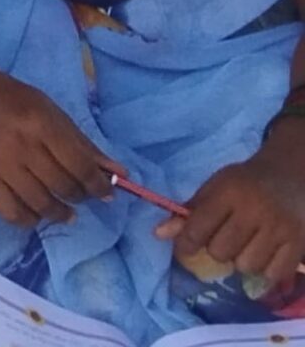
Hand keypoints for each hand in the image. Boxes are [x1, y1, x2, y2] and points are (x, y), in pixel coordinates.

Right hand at [0, 71, 117, 226]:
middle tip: (82, 195)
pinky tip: (37, 213)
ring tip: (66, 212)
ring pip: (40, 203)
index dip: (98, 185)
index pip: (79, 165)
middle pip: (62, 186)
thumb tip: (120, 174)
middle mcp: (20, 146)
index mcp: (40, 124)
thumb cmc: (18, 103)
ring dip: (60, 213)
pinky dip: (30, 220)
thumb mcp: (54, 114)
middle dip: (80, 196)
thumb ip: (85, 145)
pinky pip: (11, 212)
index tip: (106, 193)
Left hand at [161, 152, 304, 292]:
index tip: (185, 248)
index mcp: (228, 192)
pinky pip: (273, 274)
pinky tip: (264, 254)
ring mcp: (279, 228)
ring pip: (246, 265)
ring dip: (241, 261)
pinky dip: (265, 270)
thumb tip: (159, 234)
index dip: (186, 243)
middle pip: (221, 251)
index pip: (198, 227)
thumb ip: (189, 211)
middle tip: (224, 240)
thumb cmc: (245, 183)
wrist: (289, 175)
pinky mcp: (298, 243)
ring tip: (245, 246)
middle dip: (217, 250)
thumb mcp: (214, 187)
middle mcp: (254, 210)